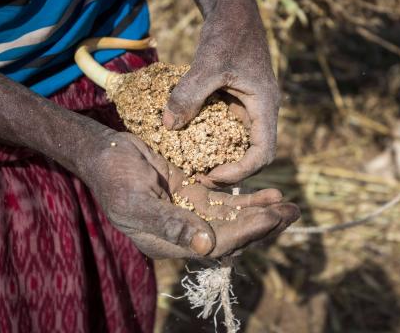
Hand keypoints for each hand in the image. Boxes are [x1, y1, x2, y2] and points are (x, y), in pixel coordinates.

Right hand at [79, 130, 297, 258]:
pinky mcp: (195, 193)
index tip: (272, 218)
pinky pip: (227, 199)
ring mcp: (191, 211)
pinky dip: (249, 197)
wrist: (105, 154)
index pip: (218, 243)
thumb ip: (168, 223)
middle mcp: (186, 232)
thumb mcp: (136, 201)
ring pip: (234, 217)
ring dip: (262, 212)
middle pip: (233, 233)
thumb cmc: (113, 179)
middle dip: (264, 224)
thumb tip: (206, 246)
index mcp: (170, 242)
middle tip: (294, 212)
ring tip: (290, 205)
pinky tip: (270, 193)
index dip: (246, 231)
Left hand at [162, 0, 279, 186]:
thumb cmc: (227, 33)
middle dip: (228, 170)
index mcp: (264, 106)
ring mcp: (249, 107)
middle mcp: (260, 111)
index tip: (212, 175)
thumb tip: (168, 126)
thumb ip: (189, 94)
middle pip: (252, 154)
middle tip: (199, 177)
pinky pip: (226, 128)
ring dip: (220, 157)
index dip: (241, 171)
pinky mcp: (236, 101)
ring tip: (194, 165)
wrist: (232, 10)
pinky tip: (190, 140)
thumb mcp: (207, 64)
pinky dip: (211, 138)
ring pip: (239, 143)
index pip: (263, 153)